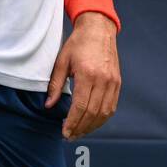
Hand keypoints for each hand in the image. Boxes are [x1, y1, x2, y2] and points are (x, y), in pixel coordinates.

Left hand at [45, 11, 120, 139]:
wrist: (99, 29)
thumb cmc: (78, 44)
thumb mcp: (61, 61)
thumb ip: (55, 85)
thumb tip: (49, 105)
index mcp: (87, 74)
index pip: (80, 106)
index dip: (72, 122)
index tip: (64, 132)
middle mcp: (103, 80)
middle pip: (93, 112)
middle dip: (81, 128)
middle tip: (69, 136)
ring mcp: (113, 82)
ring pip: (104, 113)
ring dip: (92, 126)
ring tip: (79, 132)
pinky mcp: (117, 83)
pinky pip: (111, 106)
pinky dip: (102, 118)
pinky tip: (92, 123)